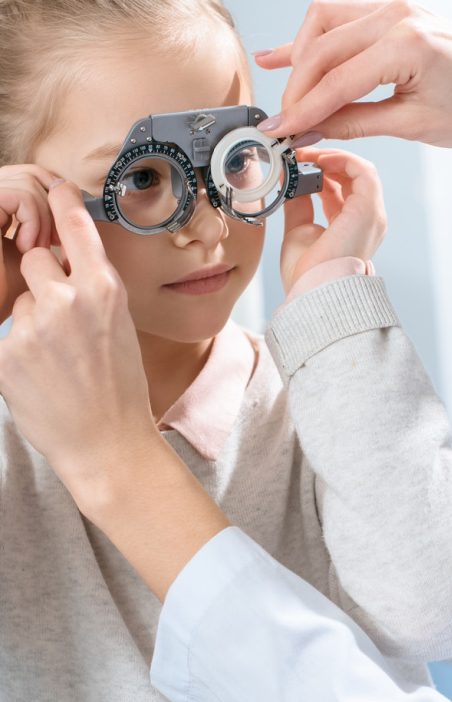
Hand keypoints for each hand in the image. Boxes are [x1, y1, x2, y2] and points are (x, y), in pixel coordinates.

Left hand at [0, 181, 157, 506]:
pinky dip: (18, 355)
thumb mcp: (121, 329)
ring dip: (30, 323)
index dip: (60, 203)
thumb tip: (69, 268)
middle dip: (43, 285)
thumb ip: (95, 292)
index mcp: (105, 291)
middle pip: (36, 262)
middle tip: (64, 328)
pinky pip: (6, 335)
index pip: (75, 226)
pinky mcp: (6, 352)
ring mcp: (34, 325)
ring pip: (20, 301)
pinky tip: (41, 379)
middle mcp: (68, 300)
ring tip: (56, 364)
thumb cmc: (120, 392)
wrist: (108, 446)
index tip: (51, 186)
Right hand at [256, 1, 451, 172]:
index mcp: (407, 44)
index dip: (303, 110)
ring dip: (301, 58)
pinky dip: (316, 38)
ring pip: (326, 23)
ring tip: (288, 95)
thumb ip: (356, 122)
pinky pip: (343, 18)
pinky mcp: (396, 11)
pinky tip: (286, 54)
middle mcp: (398, 14)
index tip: (280, 132)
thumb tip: (314, 128)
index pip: (337, 81)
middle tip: (284, 123)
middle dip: (298, 89)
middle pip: (323, 48)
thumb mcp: (413, 125)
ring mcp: (397, 6)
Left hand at [280, 146, 386, 293]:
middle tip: (299, 153)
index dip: (321, 173)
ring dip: (333, 157)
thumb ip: (299, 205)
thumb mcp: (298, 231)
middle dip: (326, 160)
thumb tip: (291, 182)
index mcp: (351, 228)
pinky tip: (319, 159)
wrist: (312, 292)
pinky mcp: (368, 210)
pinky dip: (341, 159)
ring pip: (361, 170)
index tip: (297, 164)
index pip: (342, 190)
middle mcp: (366, 221)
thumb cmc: (306, 275)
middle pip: (353, 178)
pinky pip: (363, 171)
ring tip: (307, 153)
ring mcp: (371, 216)